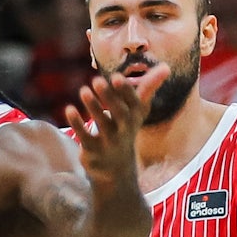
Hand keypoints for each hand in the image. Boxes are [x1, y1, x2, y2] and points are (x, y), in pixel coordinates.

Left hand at [62, 63, 164, 181]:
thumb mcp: (138, 110)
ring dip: (93, 107)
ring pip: (102, 124)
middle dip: (109, 97)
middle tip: (96, 80)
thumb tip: (167, 66)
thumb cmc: (126, 128)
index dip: (124, 90)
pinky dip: (77, 124)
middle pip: (119, 114)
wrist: (117, 169)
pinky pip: (85, 137)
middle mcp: (124, 130)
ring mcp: (109, 142)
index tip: (115, 76)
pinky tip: (69, 109)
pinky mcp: (93, 151)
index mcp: (135, 117)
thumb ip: (149, 87)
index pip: (133, 103)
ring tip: (83, 90)